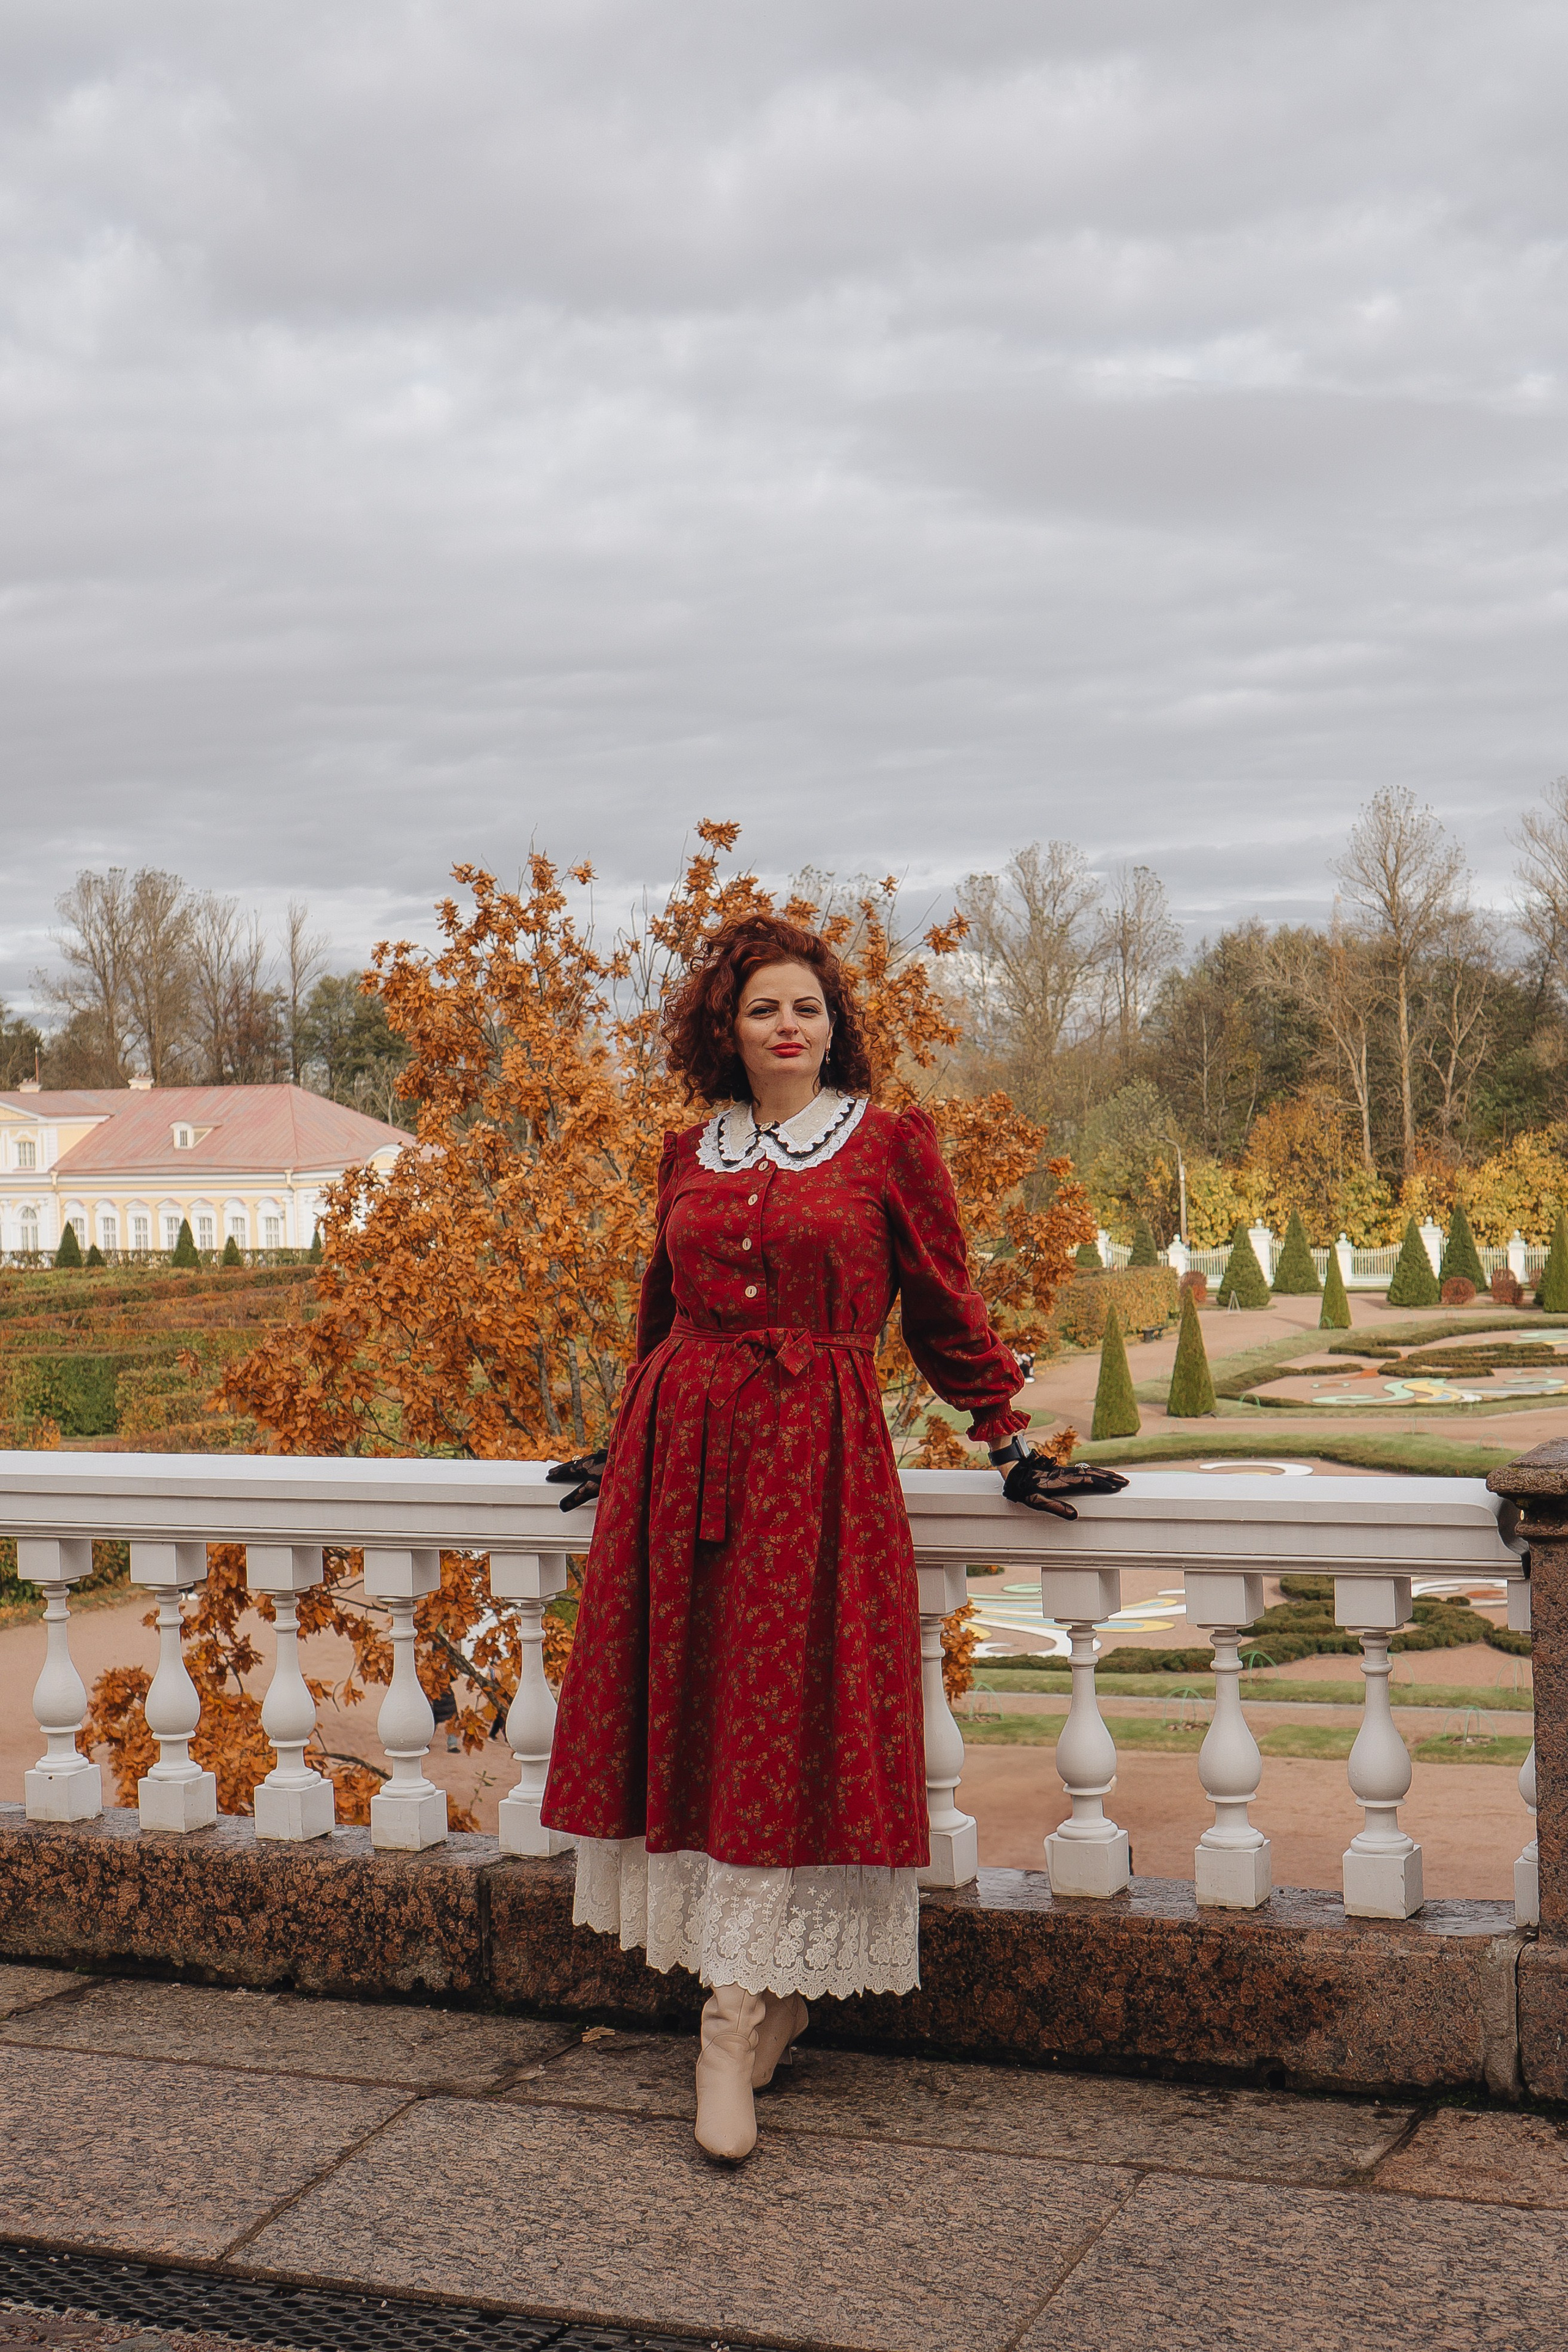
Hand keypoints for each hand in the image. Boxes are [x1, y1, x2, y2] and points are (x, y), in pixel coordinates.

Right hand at [546, 1446, 607, 1511]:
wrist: (633, 1461)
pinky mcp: (613, 1455)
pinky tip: (599, 1460)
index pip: (567, 1470)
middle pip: (575, 1463)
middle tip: (556, 1469)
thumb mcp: (592, 1489)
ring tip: (575, 1465)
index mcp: (584, 1466)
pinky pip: (600, 1457)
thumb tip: (562, 1506)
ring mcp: (603, 1455)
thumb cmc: (612, 1475)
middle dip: (565, 1467)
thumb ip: (577, 1498)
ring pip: (587, 1459)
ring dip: (579, 1463)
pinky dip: (594, 1460)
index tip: (549, 1475)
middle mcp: (592, 1458)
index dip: (557, 1473)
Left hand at [997, 1449, 1128, 1520]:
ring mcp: (1066, 1471)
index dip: (1103, 1484)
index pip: (1087, 1481)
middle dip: (1110, 1478)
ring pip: (1089, 1470)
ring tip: (1119, 1478)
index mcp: (1062, 1481)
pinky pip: (1084, 1470)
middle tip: (1125, 1482)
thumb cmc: (1024, 1489)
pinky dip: (1096, 1472)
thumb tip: (1075, 1516)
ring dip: (1105, 1473)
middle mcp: (1066, 1474)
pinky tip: (1100, 1474)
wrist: (1015, 1472)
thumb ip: (1056, 1508)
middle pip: (1092, 1473)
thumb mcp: (1037, 1502)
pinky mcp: (1064, 1471)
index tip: (1117, 1487)